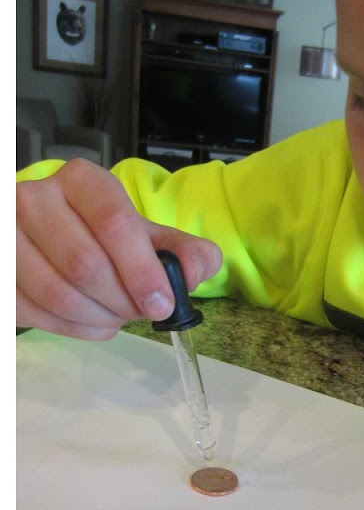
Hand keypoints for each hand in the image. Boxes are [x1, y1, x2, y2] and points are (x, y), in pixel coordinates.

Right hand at [17, 159, 222, 339]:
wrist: (42, 235)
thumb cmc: (99, 232)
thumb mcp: (141, 231)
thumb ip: (179, 248)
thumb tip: (198, 268)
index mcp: (81, 180)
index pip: (115, 223)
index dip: (142, 269)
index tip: (162, 303)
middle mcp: (35, 198)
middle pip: (86, 263)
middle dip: (122, 299)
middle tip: (141, 312)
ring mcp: (6, 235)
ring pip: (57, 292)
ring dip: (98, 317)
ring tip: (119, 317)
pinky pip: (33, 312)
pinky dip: (72, 329)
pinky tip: (94, 324)